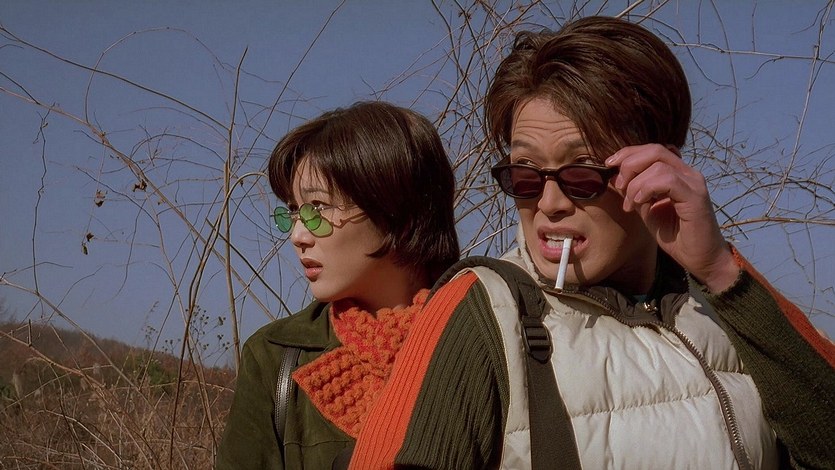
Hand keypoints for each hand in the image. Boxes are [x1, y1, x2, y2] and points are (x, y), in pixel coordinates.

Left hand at [605, 144, 738, 291]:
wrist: (700, 258)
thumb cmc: (675, 236)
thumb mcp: (647, 210)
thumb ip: (635, 192)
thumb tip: (616, 177)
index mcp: (677, 173)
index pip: (652, 150)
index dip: (628, 153)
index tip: (609, 165)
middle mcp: (687, 173)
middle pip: (655, 150)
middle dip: (629, 164)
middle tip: (619, 185)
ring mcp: (693, 183)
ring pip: (658, 165)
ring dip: (636, 183)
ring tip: (630, 203)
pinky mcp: (696, 196)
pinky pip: (668, 180)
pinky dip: (647, 188)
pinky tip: (640, 203)